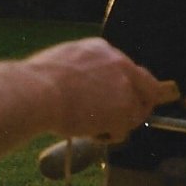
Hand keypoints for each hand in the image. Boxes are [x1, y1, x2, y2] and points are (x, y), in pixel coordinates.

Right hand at [22, 37, 177, 141]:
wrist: (37, 91)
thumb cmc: (39, 80)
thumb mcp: (65, 61)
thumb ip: (86, 69)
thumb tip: (87, 85)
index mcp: (102, 50)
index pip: (129, 68)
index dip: (128, 87)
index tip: (121, 99)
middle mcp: (119, 64)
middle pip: (148, 87)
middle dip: (138, 106)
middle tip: (122, 120)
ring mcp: (124, 87)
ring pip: (135, 112)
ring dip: (117, 123)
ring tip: (91, 126)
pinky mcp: (124, 110)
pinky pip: (122, 131)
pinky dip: (108, 136)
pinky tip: (89, 132)